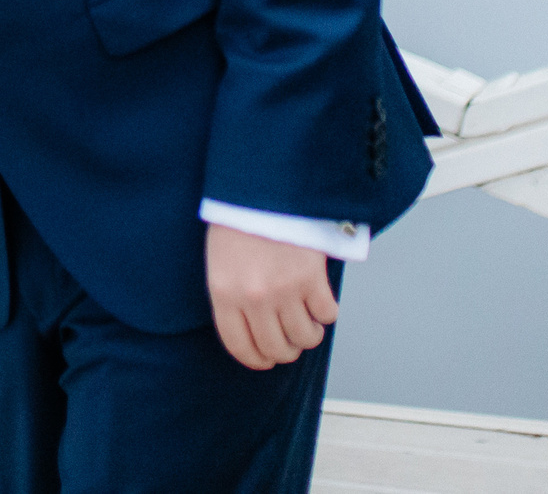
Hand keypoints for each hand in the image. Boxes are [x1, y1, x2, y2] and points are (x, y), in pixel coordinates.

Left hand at [206, 224, 337, 371]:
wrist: (262, 188)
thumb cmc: (239, 222)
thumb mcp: (220, 262)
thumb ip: (231, 298)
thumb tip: (252, 332)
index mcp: (224, 294)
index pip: (240, 346)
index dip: (256, 360)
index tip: (265, 360)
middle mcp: (253, 298)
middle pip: (276, 349)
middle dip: (285, 351)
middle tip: (290, 340)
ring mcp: (283, 290)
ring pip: (304, 338)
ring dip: (309, 335)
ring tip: (307, 321)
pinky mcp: (311, 279)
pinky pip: (327, 315)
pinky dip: (327, 313)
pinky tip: (319, 301)